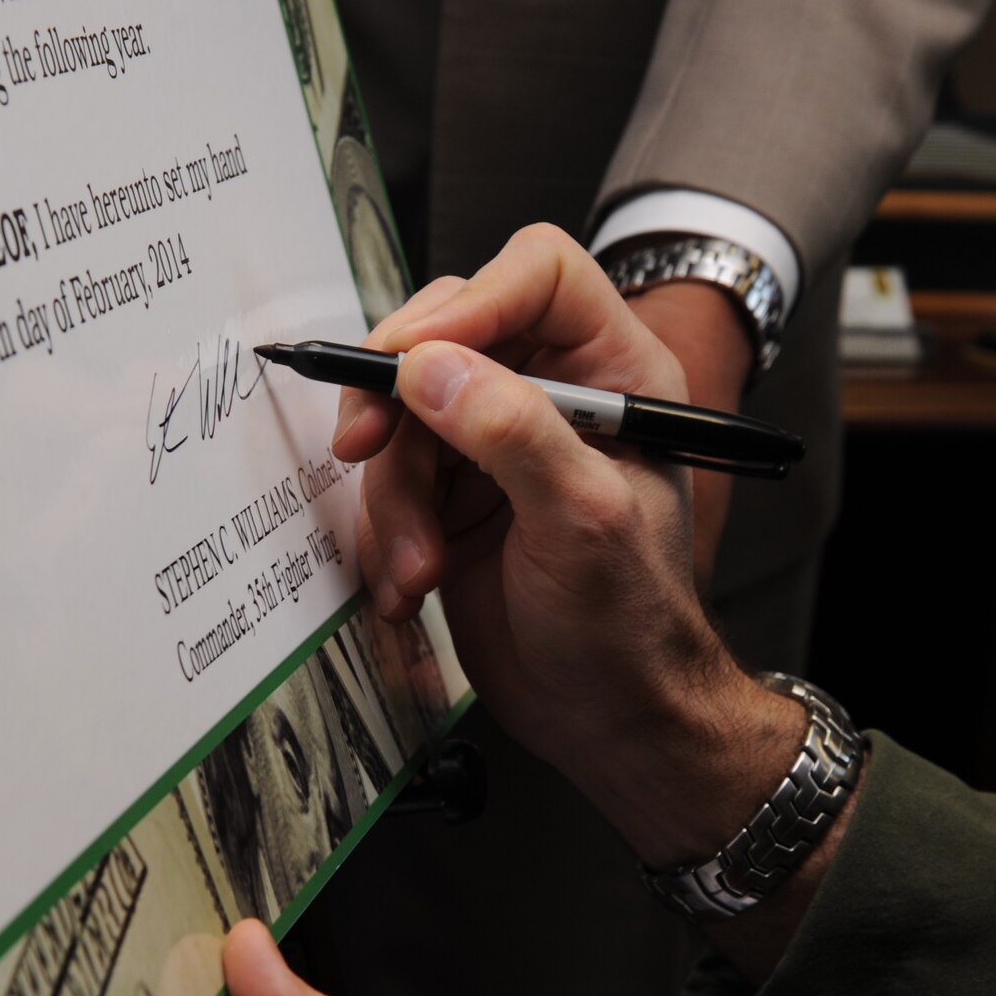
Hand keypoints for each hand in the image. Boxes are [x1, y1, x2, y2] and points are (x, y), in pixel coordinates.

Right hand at [330, 224, 801, 866]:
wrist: (609, 719)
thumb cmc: (630, 628)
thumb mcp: (582, 522)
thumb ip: (511, 433)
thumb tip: (431, 368)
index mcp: (616, 373)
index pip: (538, 276)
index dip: (470, 301)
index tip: (409, 359)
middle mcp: (555, 393)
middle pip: (448, 335)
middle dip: (399, 403)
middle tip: (364, 446)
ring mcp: (497, 443)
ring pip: (404, 415)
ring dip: (393, 497)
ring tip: (417, 568)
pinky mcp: (454, 494)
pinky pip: (390, 478)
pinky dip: (384, 530)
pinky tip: (410, 585)